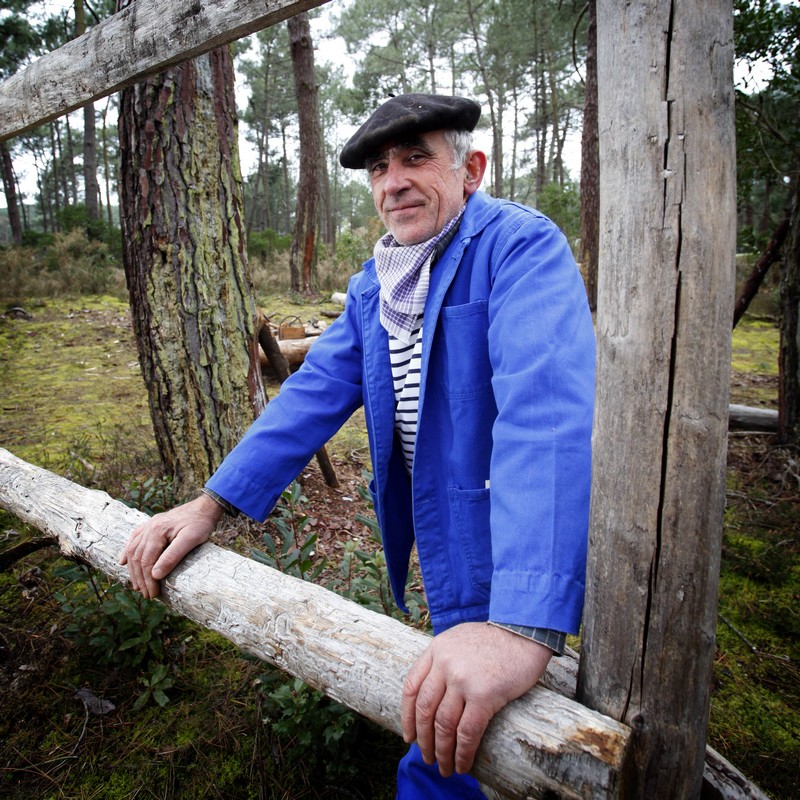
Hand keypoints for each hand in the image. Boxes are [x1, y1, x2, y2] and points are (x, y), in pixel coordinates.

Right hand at [119, 493, 222, 598]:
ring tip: (137, 586)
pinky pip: (134, 539)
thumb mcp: (191, 540)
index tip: (153, 594)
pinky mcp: (151, 525)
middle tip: (147, 595)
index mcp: (157, 531)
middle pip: (137, 558)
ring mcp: (148, 525)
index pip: (146, 561)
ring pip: (133, 550)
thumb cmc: (200, 524)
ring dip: (133, 569)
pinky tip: (123, 562)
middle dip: (140, 579)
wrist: (205, 506)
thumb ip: (173, 556)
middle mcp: (149, 527)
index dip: (148, 580)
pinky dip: (127, 552)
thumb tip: (155, 575)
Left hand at [401, 622, 551, 777]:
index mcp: (436, 650)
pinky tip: (463, 764)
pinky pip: (467, 732)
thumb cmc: (494, 639)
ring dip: (441, 751)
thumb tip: (433, 692)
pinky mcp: (484, 695)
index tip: (409, 736)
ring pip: (443, 725)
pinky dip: (462, 752)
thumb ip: (442, 660)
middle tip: (426, 757)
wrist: (524, 633)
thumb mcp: (458, 639)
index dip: (407, 716)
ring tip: (444, 767)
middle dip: (423, 739)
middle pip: (425, 709)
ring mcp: (463, 680)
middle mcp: (445, 664)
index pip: (411, 687)